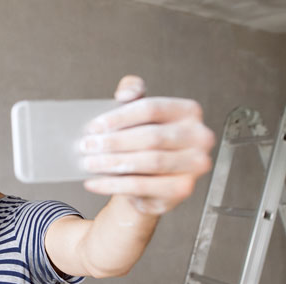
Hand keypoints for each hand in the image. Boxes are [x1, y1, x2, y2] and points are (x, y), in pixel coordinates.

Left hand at [79, 75, 215, 214]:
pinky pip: (142, 186)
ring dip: (111, 163)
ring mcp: (196, 164)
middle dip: (113, 142)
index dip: (119, 117)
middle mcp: (200, 137)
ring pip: (148, 161)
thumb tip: (126, 92)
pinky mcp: (183, 189)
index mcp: (189, 112)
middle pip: (150, 137)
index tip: (92, 127)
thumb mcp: (137, 113)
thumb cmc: (142, 143)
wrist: (149, 184)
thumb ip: (132, 91)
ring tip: (87, 163)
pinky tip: (92, 182)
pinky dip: (112, 184)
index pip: (151, 108)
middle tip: (85, 146)